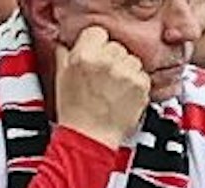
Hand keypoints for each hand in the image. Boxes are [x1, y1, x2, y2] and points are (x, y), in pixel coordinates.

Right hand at [55, 26, 152, 146]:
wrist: (91, 136)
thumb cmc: (75, 110)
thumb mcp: (61, 75)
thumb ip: (65, 52)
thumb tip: (68, 41)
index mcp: (84, 55)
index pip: (98, 32)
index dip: (97, 44)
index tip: (97, 55)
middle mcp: (107, 61)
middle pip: (117, 46)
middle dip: (112, 58)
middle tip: (105, 76)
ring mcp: (126, 73)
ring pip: (132, 59)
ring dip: (126, 69)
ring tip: (115, 87)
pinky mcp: (142, 86)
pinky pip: (143, 74)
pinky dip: (137, 83)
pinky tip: (124, 94)